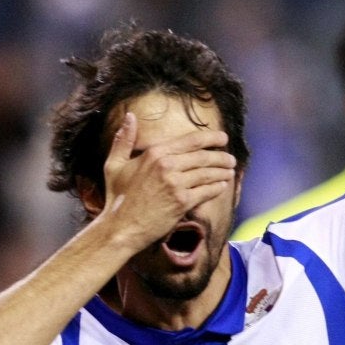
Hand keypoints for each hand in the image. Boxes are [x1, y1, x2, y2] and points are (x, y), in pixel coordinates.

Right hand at [97, 112, 235, 248]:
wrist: (121, 228)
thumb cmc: (117, 198)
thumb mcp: (114, 164)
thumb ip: (124, 140)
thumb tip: (129, 116)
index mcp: (155, 153)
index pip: (191, 141)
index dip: (211, 138)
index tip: (223, 138)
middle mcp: (167, 165)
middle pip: (203, 156)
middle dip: (221, 156)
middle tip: (231, 158)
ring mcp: (176, 184)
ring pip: (208, 174)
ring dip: (222, 171)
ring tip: (230, 171)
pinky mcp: (182, 202)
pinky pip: (206, 191)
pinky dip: (217, 188)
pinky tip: (223, 186)